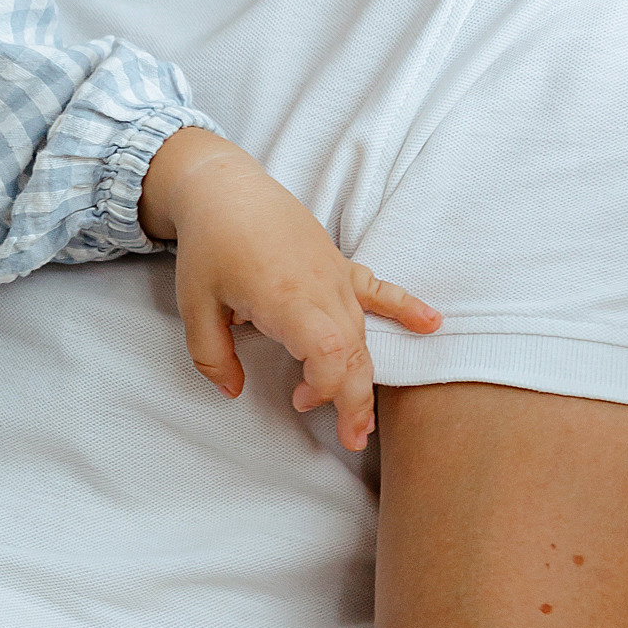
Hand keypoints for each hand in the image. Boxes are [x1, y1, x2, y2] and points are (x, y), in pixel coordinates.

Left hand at [138, 125, 437, 452]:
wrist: (224, 187)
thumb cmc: (209, 244)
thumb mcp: (194, 304)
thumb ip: (211, 355)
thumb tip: (232, 391)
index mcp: (286, 297)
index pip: (329, 352)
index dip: (326, 387)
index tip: (300, 402)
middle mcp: (320, 287)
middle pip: (353, 351)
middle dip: (355, 400)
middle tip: (352, 440)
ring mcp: (334, 275)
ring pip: (363, 332)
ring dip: (365, 376)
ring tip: (363, 421)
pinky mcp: (337, 265)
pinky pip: (378, 289)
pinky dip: (406, 307)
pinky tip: (433, 323)